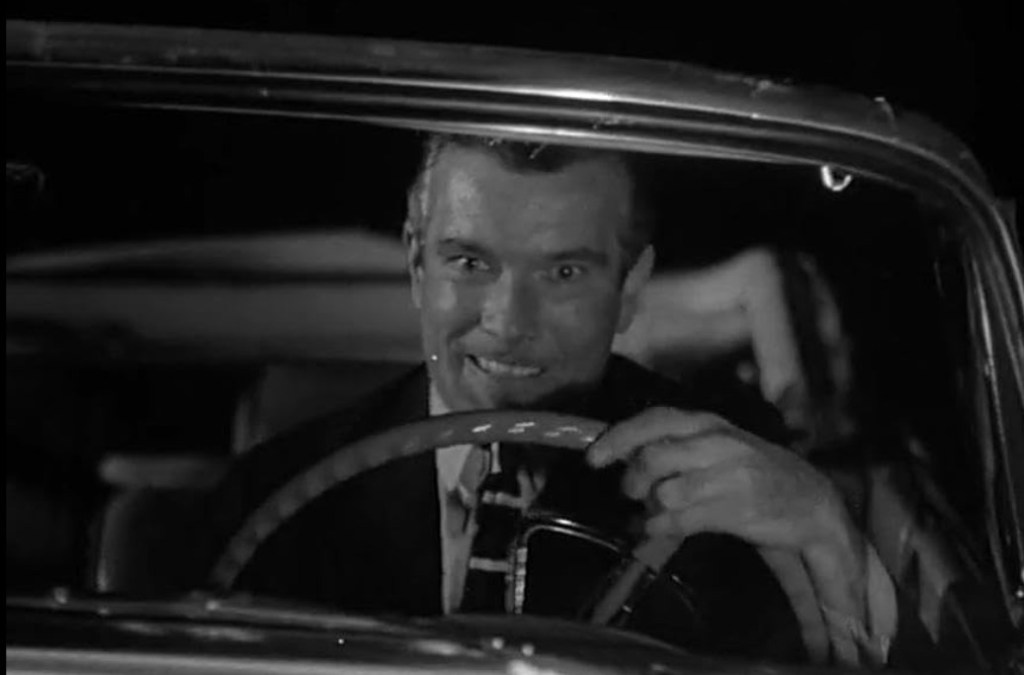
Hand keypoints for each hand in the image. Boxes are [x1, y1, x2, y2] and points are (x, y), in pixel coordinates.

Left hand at [587, 406, 874, 664]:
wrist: (809, 501)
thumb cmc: (752, 471)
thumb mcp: (713, 447)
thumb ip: (672, 448)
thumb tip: (622, 460)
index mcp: (709, 423)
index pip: (655, 421)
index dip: (619, 438)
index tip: (593, 459)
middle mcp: (717, 442)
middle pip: (653, 457)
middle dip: (633, 480)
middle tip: (631, 494)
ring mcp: (728, 476)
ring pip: (665, 492)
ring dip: (651, 508)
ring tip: (656, 513)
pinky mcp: (736, 509)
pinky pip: (680, 520)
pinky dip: (661, 527)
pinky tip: (660, 529)